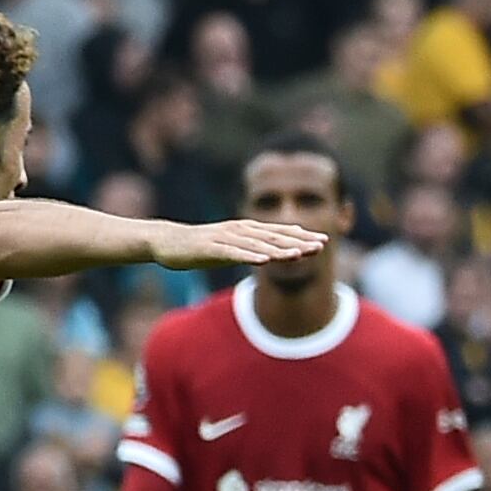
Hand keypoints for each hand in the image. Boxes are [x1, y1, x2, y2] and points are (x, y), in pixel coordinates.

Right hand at [150, 220, 326, 270]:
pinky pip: (234, 253)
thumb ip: (254, 248)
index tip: (324, 240)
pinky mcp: (212, 248)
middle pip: (274, 236)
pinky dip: (250, 255)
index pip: (279, 232)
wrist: (167, 242)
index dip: (302, 236)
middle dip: (299, 241)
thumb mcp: (232, 247)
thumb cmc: (202, 246)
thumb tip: (276, 251)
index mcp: (246, 230)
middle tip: (322, 244)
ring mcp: (226, 238)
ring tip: (300, 254)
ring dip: (279, 249)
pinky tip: (264, 260)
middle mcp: (239, 230)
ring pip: (258, 244)